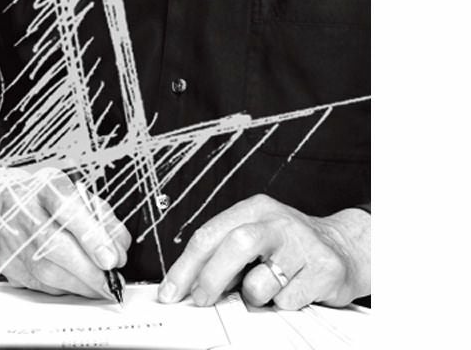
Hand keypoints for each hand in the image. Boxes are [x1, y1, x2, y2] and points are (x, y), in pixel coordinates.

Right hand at [0, 166, 130, 298]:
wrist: (5, 203)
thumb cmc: (49, 199)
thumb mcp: (78, 194)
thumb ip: (102, 218)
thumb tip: (119, 248)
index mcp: (47, 187)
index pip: (68, 208)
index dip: (91, 236)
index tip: (112, 258)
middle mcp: (25, 211)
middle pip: (56, 246)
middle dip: (90, 270)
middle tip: (113, 281)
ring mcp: (13, 239)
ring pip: (48, 272)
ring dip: (81, 285)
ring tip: (102, 287)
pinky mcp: (8, 264)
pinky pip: (40, 285)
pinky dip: (65, 288)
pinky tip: (78, 284)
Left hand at [158, 194, 369, 309]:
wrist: (344, 246)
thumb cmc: (289, 245)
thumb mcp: (256, 236)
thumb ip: (225, 253)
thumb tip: (190, 285)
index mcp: (253, 209)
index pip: (209, 234)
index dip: (185, 266)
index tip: (170, 292)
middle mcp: (277, 221)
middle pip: (234, 245)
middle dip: (211, 279)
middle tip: (202, 300)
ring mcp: (302, 244)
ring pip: (260, 282)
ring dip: (254, 297)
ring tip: (264, 291)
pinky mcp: (324, 270)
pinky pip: (288, 300)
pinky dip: (282, 304)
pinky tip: (291, 291)